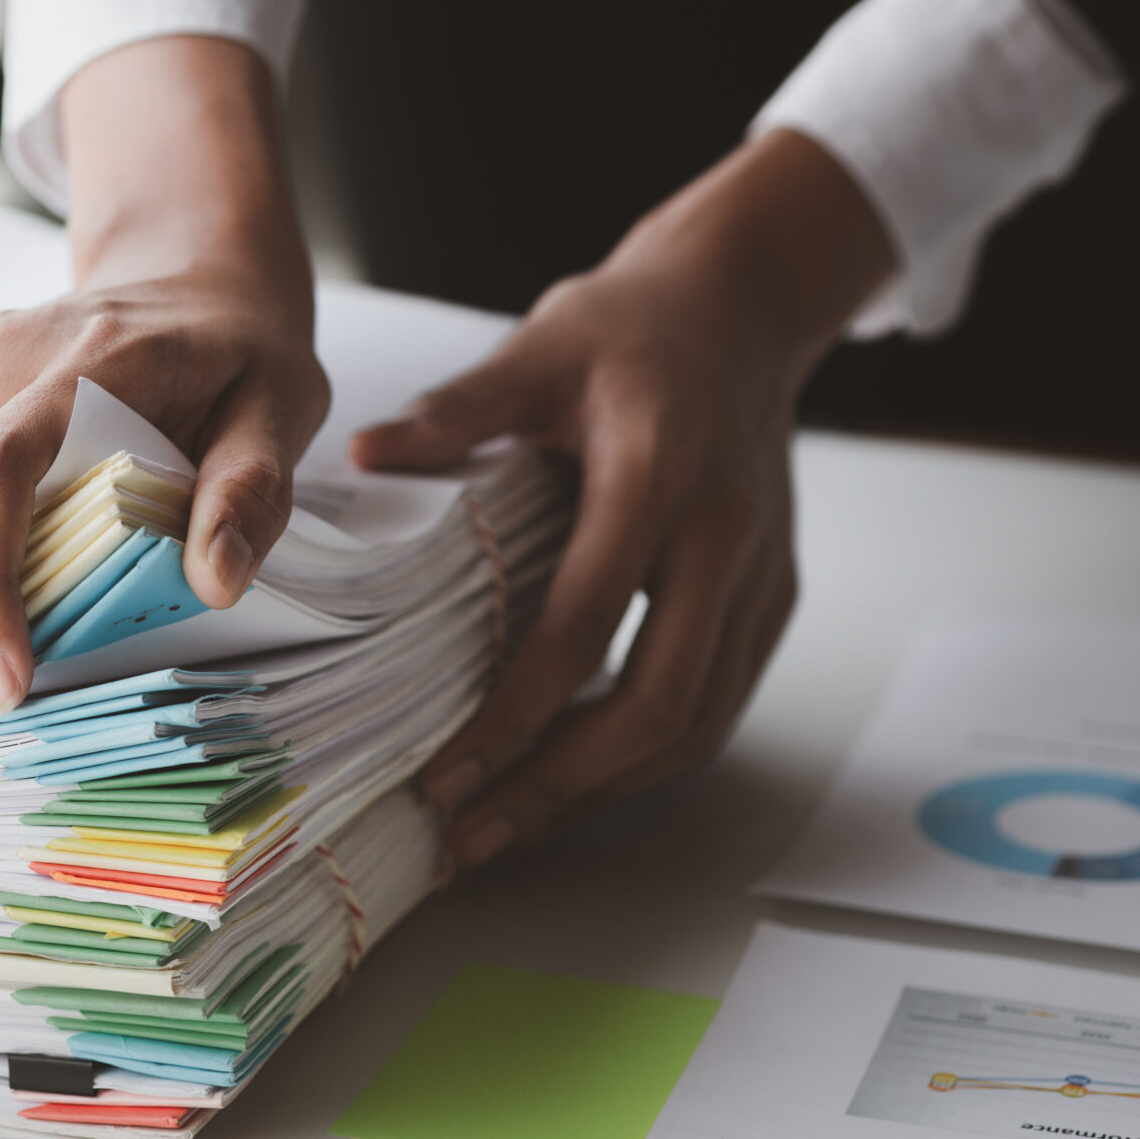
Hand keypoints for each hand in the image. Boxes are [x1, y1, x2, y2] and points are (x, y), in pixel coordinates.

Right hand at [0, 37, 324, 711]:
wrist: (190, 277)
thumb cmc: (239, 351)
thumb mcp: (283, 407)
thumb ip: (251, 491)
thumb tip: (214, 582)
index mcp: (86, 360)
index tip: (5, 679)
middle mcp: (0, 355)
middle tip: (67, 644)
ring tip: (80, 543)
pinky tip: (53, 497)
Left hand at [351, 129, 896, 866]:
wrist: (746, 301)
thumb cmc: (631, 327)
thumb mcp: (538, 348)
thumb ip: (457, 411)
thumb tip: (368, 453)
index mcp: (659, 479)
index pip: (583, 626)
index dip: (515, 714)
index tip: (447, 774)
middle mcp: (722, 539)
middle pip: (658, 705)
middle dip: (560, 785)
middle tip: (472, 837)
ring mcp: (760, 576)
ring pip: (698, 722)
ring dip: (604, 790)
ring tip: (509, 831)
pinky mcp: (772, 597)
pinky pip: (716, 702)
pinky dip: (645, 758)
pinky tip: (572, 783)